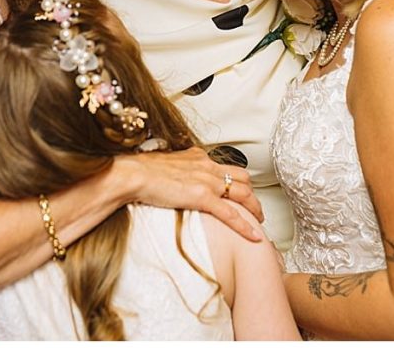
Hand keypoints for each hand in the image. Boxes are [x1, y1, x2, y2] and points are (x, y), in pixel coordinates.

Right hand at [116, 147, 263, 241]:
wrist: (134, 174)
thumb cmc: (142, 171)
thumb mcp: (166, 163)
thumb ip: (178, 168)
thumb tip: (177, 175)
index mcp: (198, 157)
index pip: (226, 167)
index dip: (237, 181)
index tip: (240, 192)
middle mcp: (207, 166)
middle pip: (242, 178)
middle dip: (252, 194)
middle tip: (255, 208)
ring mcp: (207, 181)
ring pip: (243, 194)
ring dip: (255, 208)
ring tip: (259, 221)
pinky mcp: (202, 196)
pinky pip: (230, 213)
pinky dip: (245, 226)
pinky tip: (254, 236)